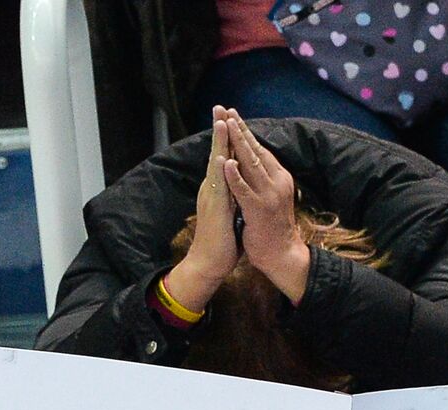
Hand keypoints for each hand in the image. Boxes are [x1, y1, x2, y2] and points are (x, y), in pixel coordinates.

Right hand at [165, 106, 239, 312]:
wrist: (208, 264)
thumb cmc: (221, 242)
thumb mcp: (230, 212)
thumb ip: (232, 196)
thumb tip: (238, 185)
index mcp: (219, 189)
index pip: (224, 158)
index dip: (227, 138)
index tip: (229, 118)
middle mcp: (213, 189)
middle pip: (217, 154)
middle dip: (220, 131)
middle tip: (220, 108)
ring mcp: (212, 198)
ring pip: (216, 165)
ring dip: (218, 143)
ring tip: (221, 121)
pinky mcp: (214, 210)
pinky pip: (218, 187)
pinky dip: (219, 171)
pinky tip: (220, 157)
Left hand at [223, 109, 309, 303]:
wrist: (282, 256)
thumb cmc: (272, 228)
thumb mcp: (270, 198)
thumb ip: (263, 180)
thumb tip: (252, 164)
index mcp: (278, 178)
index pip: (259, 150)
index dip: (245, 132)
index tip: (232, 115)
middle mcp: (276, 182)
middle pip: (255, 150)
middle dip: (240, 129)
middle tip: (227, 110)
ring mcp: (268, 195)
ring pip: (251, 164)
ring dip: (238, 143)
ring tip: (227, 125)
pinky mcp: (258, 210)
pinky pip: (244, 190)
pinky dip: (235, 175)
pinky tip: (226, 162)